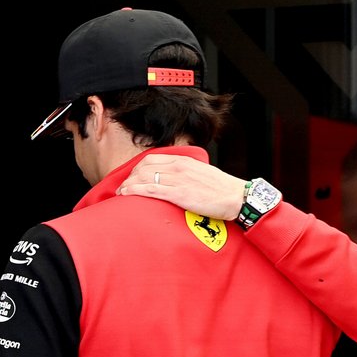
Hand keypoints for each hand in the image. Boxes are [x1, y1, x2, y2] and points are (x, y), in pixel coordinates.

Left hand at [117, 155, 249, 221]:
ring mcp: (178, 180)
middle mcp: (178, 167)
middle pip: (144, 167)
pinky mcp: (179, 194)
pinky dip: (136, 191)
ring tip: (121, 193)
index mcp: (184, 160)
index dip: (137, 168)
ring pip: (145, 177)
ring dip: (129, 185)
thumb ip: (187, 174)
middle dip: (130, 177)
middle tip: (123, 187)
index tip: (132, 177)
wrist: (236, 197)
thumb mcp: (202, 173)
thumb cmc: (222, 189)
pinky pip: (152, 190)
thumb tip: (176, 181)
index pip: (152, 159)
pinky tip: (127, 195)